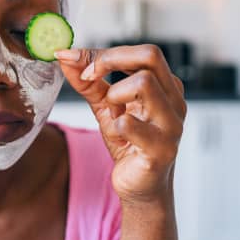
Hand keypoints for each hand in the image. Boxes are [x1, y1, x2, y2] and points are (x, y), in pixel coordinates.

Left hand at [55, 45, 185, 204]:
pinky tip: (118, 137)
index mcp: (166, 86)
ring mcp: (171, 124)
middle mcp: (174, 101)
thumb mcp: (105, 106)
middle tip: (89, 76)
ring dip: (114, 95)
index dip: (106, 53)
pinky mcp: (161, 149)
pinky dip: (114, 127)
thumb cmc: (128, 142)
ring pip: (143, 84)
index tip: (77, 61)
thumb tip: (65, 56)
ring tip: (112, 114)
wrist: (139, 187)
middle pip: (150, 56)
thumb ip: (88, 81)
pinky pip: (129, 123)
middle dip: (110, 61)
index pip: (142, 52)